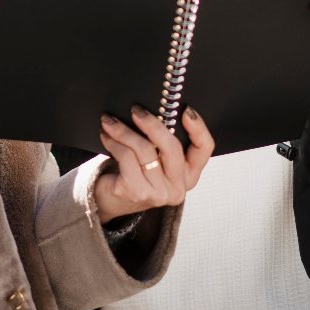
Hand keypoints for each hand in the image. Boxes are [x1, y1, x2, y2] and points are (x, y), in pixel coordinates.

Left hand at [94, 106, 213, 222]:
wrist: (111, 200)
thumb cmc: (136, 172)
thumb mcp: (156, 159)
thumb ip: (162, 142)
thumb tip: (154, 110)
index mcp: (189, 174)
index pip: (204, 148)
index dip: (198, 128)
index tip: (185, 109)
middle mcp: (178, 187)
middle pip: (172, 147)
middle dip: (153, 124)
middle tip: (136, 110)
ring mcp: (159, 193)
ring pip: (145, 149)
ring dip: (124, 131)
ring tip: (110, 121)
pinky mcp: (136, 192)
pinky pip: (126, 157)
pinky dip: (114, 142)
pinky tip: (105, 136)